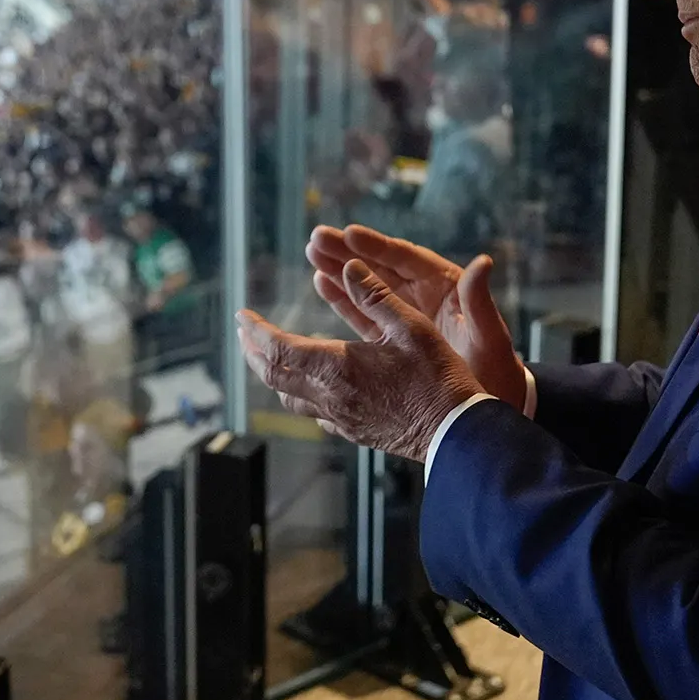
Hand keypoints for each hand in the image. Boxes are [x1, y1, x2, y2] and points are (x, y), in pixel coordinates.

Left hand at [237, 260, 484, 461]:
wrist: (456, 433)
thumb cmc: (439, 378)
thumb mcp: (411, 327)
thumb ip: (376, 296)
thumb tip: (349, 266)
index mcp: (337, 367)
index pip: (278, 348)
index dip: (255, 331)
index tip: (242, 316)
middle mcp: (330, 396)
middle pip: (273, 375)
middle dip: (253, 352)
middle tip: (244, 333)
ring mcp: (340, 418)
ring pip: (289, 397)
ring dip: (272, 374)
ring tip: (267, 357)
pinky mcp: (353, 431)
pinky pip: (313, 412)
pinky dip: (299, 394)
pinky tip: (308, 386)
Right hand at [306, 225, 527, 410]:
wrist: (486, 410)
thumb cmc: (496, 371)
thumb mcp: (490, 337)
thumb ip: (479, 301)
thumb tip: (484, 261)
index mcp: (447, 288)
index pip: (406, 259)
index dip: (377, 247)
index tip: (349, 234)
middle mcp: (424, 296)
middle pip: (380, 267)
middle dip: (348, 253)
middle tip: (317, 238)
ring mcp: (406, 317)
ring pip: (367, 287)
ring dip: (340, 271)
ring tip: (312, 254)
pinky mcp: (394, 338)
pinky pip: (364, 314)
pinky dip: (344, 299)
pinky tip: (322, 284)